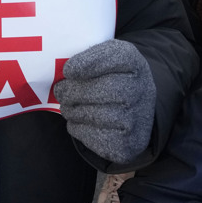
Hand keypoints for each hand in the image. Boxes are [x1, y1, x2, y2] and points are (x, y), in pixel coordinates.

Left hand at [54, 39, 155, 165]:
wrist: (136, 110)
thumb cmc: (113, 78)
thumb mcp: (105, 58)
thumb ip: (90, 57)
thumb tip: (67, 73)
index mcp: (134, 63)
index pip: (118, 58)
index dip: (91, 63)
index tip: (68, 70)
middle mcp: (142, 90)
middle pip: (106, 89)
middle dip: (75, 91)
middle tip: (59, 91)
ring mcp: (137, 120)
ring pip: (97, 115)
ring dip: (73, 111)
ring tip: (68, 107)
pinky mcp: (126, 145)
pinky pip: (94, 136)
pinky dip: (79, 128)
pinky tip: (79, 121)